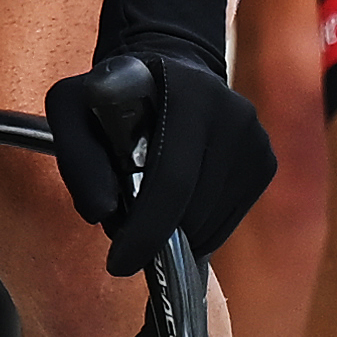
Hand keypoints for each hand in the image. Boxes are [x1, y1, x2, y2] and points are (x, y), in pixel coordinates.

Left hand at [49, 0, 273, 274]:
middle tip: (126, 232)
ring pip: (214, 221)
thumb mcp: (72, 106)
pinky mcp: (265, 161)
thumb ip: (77, 156)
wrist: (170, 72)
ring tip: (150, 209)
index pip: (173, 181)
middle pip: (195, 208)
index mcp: (189, 95)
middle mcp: (234, 115)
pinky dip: (199, 226)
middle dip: (156, 235)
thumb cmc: (114, 95)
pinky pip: (230, 217)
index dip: (146, 231)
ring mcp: (256, 139)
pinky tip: (177, 204)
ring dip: (177, 233)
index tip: (118, 264)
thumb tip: (101, 212)